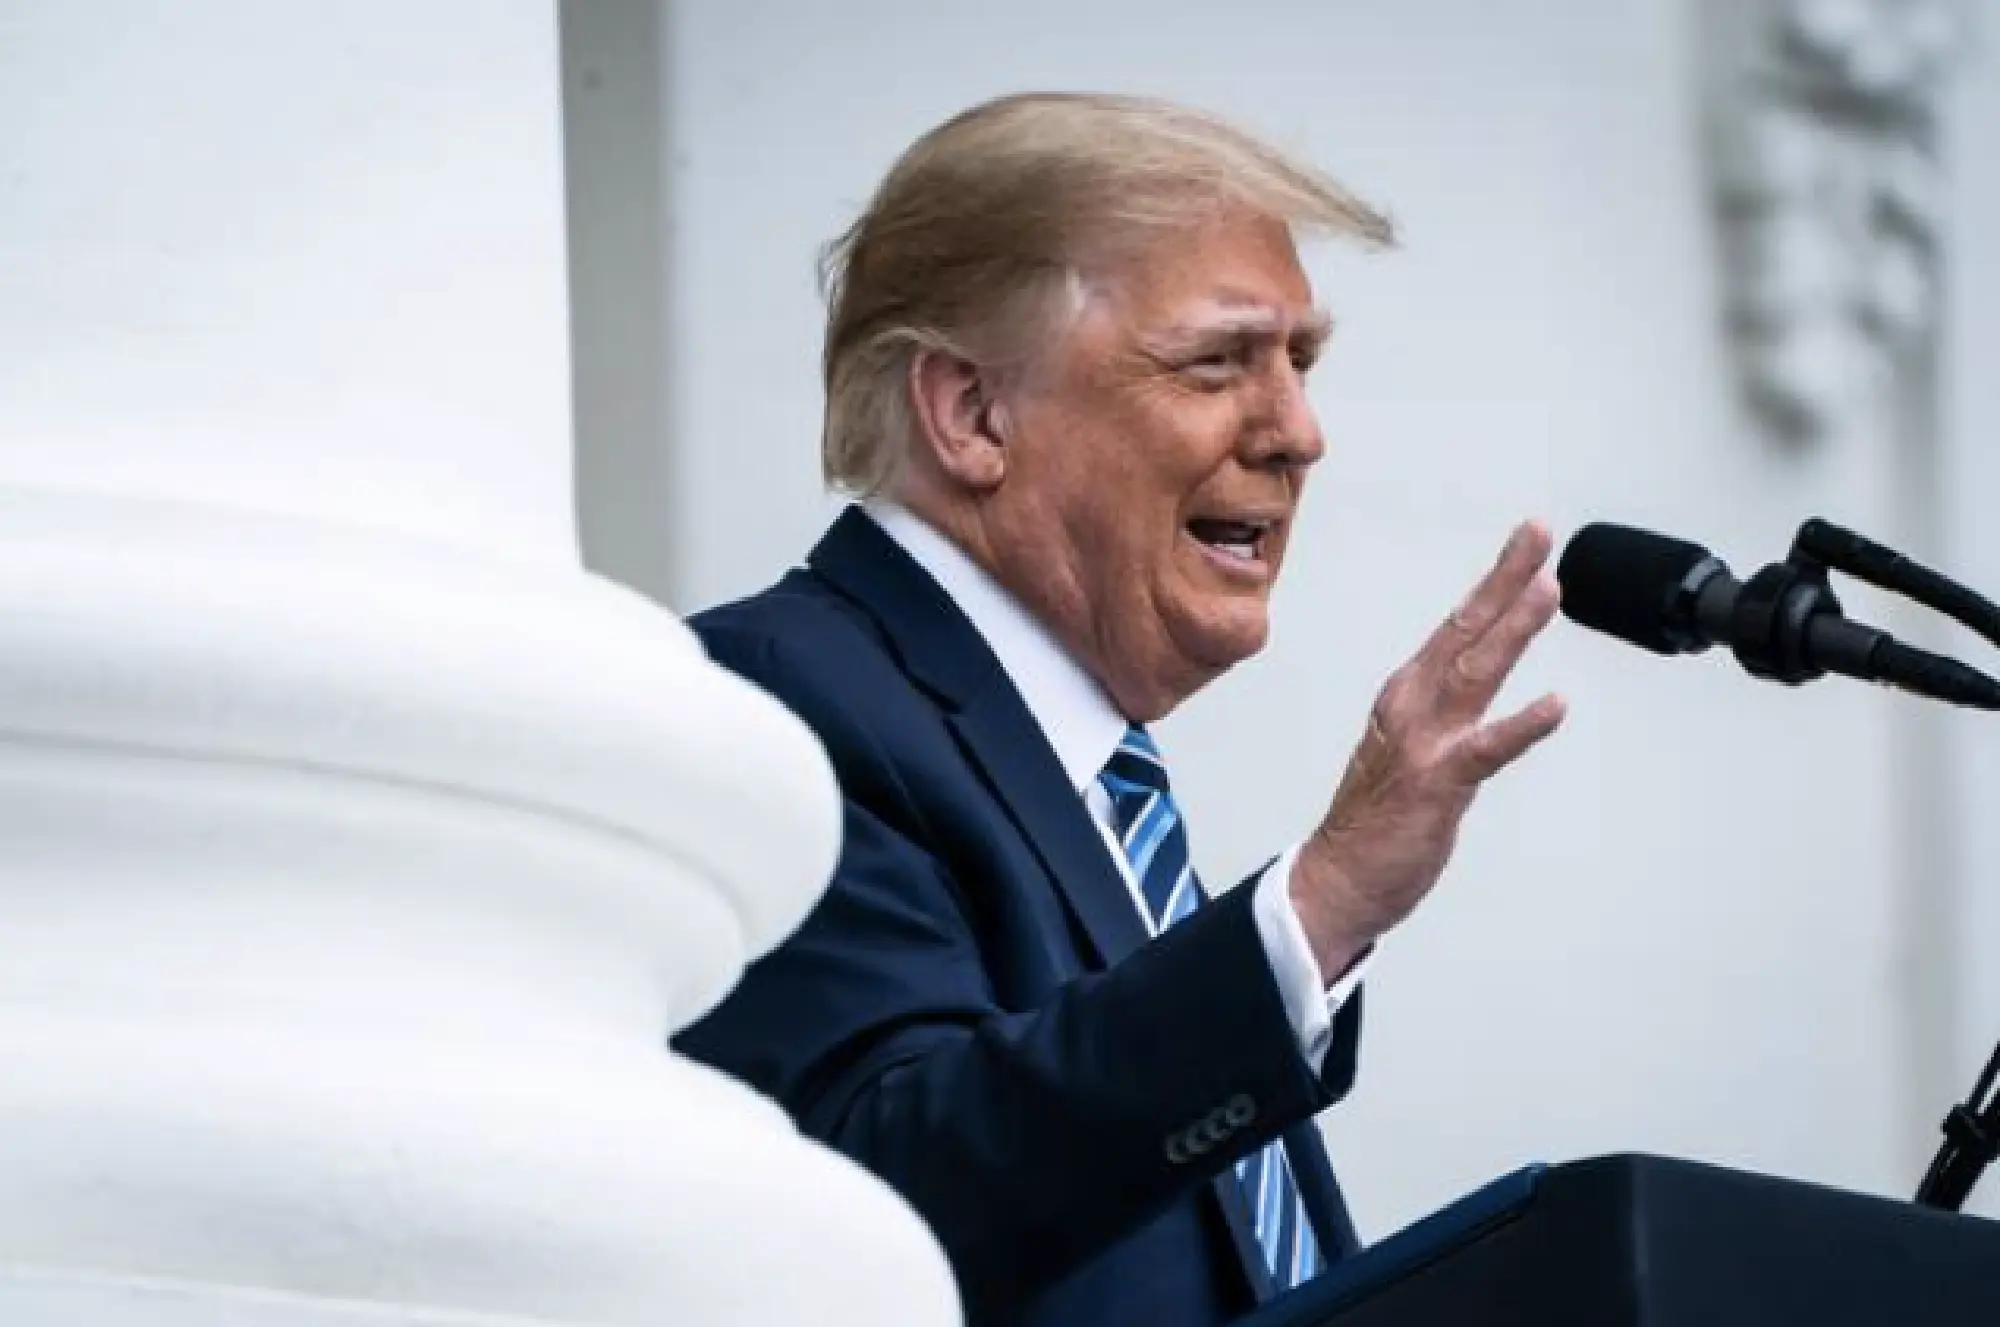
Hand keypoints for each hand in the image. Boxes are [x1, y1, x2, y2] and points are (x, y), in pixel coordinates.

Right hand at [1289, 520, 1567, 976]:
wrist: (1334, 880)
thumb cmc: (1375, 821)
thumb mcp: (1409, 749)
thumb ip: (1445, 713)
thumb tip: (1480, 682)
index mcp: (1407, 696)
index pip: (1457, 627)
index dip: (1495, 583)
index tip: (1527, 545)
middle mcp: (1412, 707)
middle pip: (1465, 631)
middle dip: (1504, 579)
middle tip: (1537, 534)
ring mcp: (1423, 743)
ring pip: (1475, 673)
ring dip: (1513, 629)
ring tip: (1548, 590)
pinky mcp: (1437, 783)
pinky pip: (1487, 749)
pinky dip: (1522, 725)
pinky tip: (1555, 704)